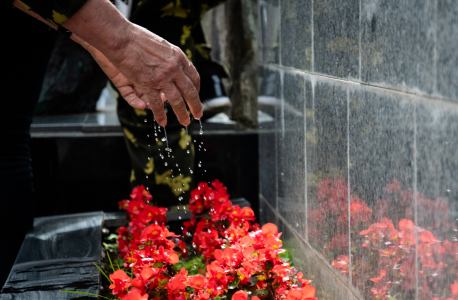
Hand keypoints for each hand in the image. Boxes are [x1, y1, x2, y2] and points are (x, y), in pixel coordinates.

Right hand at [62, 0, 202, 126]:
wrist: (122, 38)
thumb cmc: (137, 37)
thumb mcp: (162, 44)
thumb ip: (170, 56)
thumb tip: (175, 61)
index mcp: (178, 57)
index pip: (193, 76)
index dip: (196, 88)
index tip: (196, 94)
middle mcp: (174, 68)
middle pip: (190, 91)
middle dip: (196, 105)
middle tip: (198, 114)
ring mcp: (163, 78)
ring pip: (177, 101)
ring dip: (182, 114)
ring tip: (185, 122)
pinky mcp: (149, 85)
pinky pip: (157, 105)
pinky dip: (161, 116)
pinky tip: (163, 122)